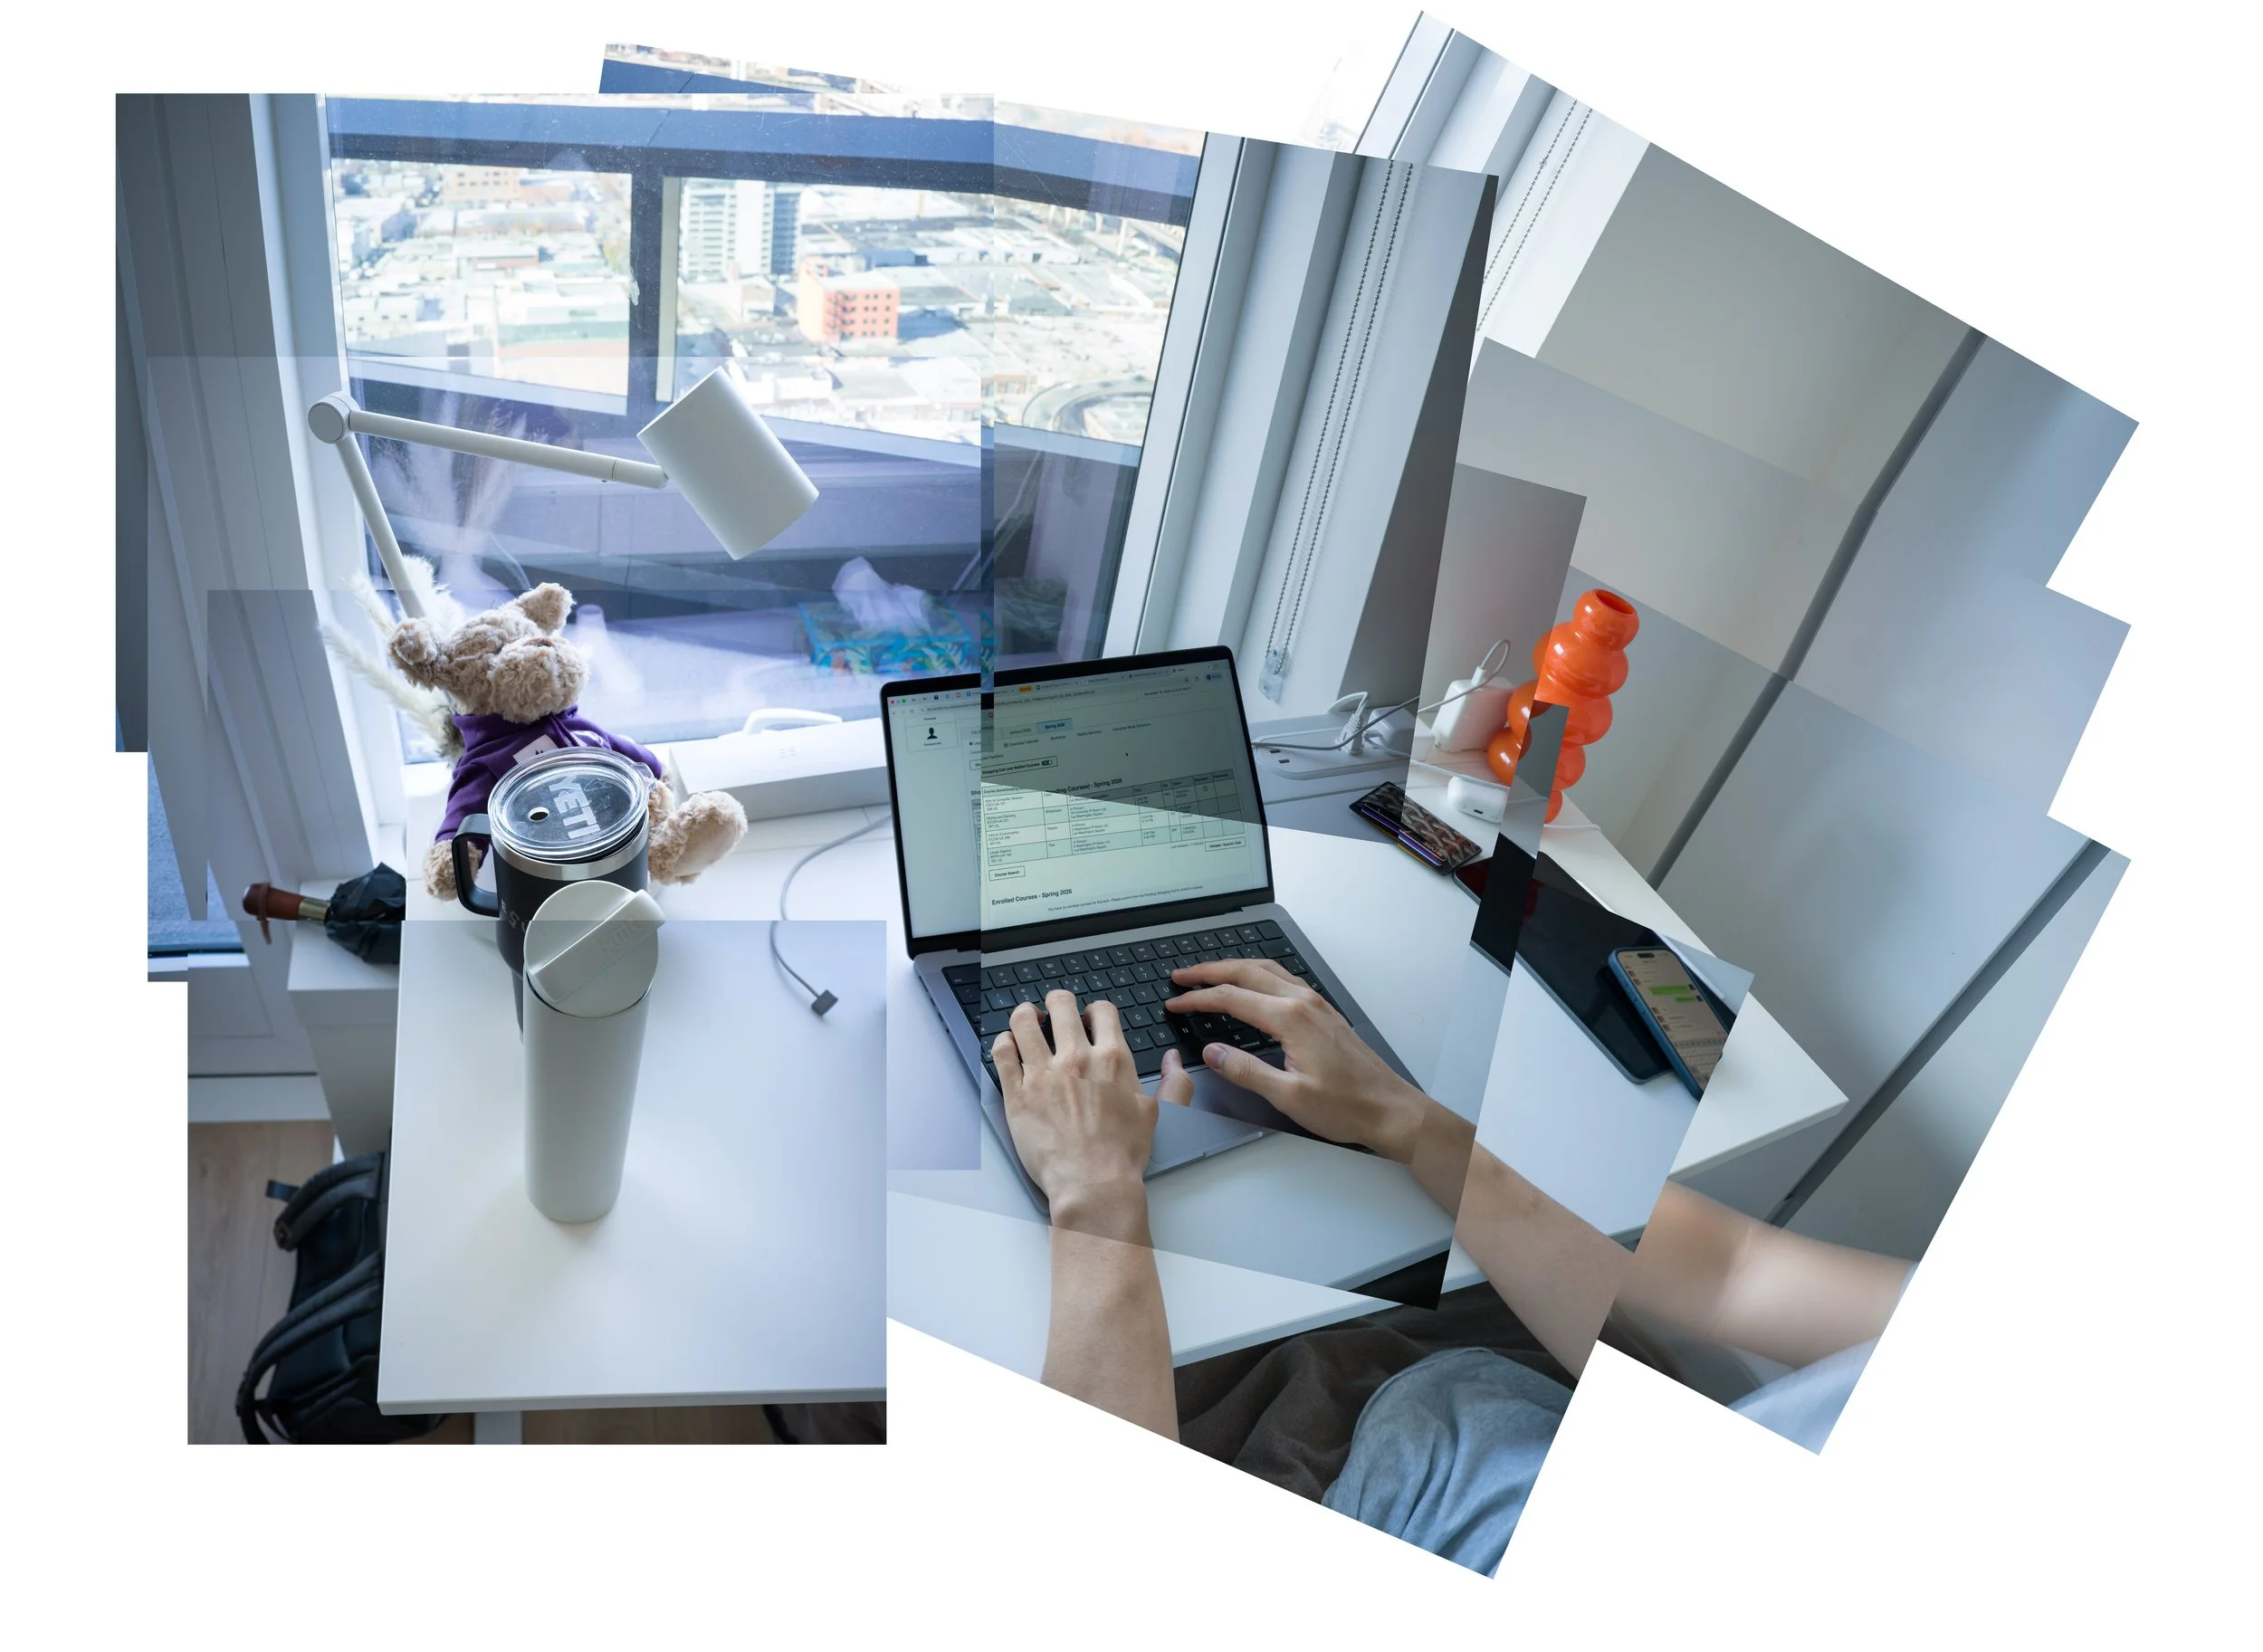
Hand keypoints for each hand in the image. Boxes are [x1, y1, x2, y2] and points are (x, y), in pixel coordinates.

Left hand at [994, 990, 1196, 1233]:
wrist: (1092, 1184)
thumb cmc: (1122, 1154)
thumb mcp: (1157, 1114)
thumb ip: (1174, 1083)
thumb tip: (1175, 1060)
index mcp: (1112, 1059)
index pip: (1101, 1010)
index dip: (1095, 1010)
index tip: (1089, 1019)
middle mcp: (1076, 1059)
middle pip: (1060, 1005)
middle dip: (1057, 1003)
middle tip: (1053, 1012)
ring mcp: (1043, 1073)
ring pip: (1024, 1021)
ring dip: (1025, 1015)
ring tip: (1026, 1019)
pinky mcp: (1017, 1092)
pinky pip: (1002, 1052)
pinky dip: (1003, 1041)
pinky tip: (1008, 1045)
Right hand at [1164, 959, 1430, 1161]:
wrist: (1388, 1108)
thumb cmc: (1346, 1106)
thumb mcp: (1287, 1096)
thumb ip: (1245, 1071)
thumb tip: (1212, 1053)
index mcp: (1291, 1018)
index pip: (1232, 998)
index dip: (1198, 1000)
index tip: (1175, 1004)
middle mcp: (1304, 1002)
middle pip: (1247, 972)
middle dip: (1209, 971)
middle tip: (1181, 976)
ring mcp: (1316, 1005)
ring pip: (1266, 971)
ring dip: (1233, 968)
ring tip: (1208, 974)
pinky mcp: (1323, 1013)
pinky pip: (1283, 980)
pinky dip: (1257, 976)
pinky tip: (1251, 985)